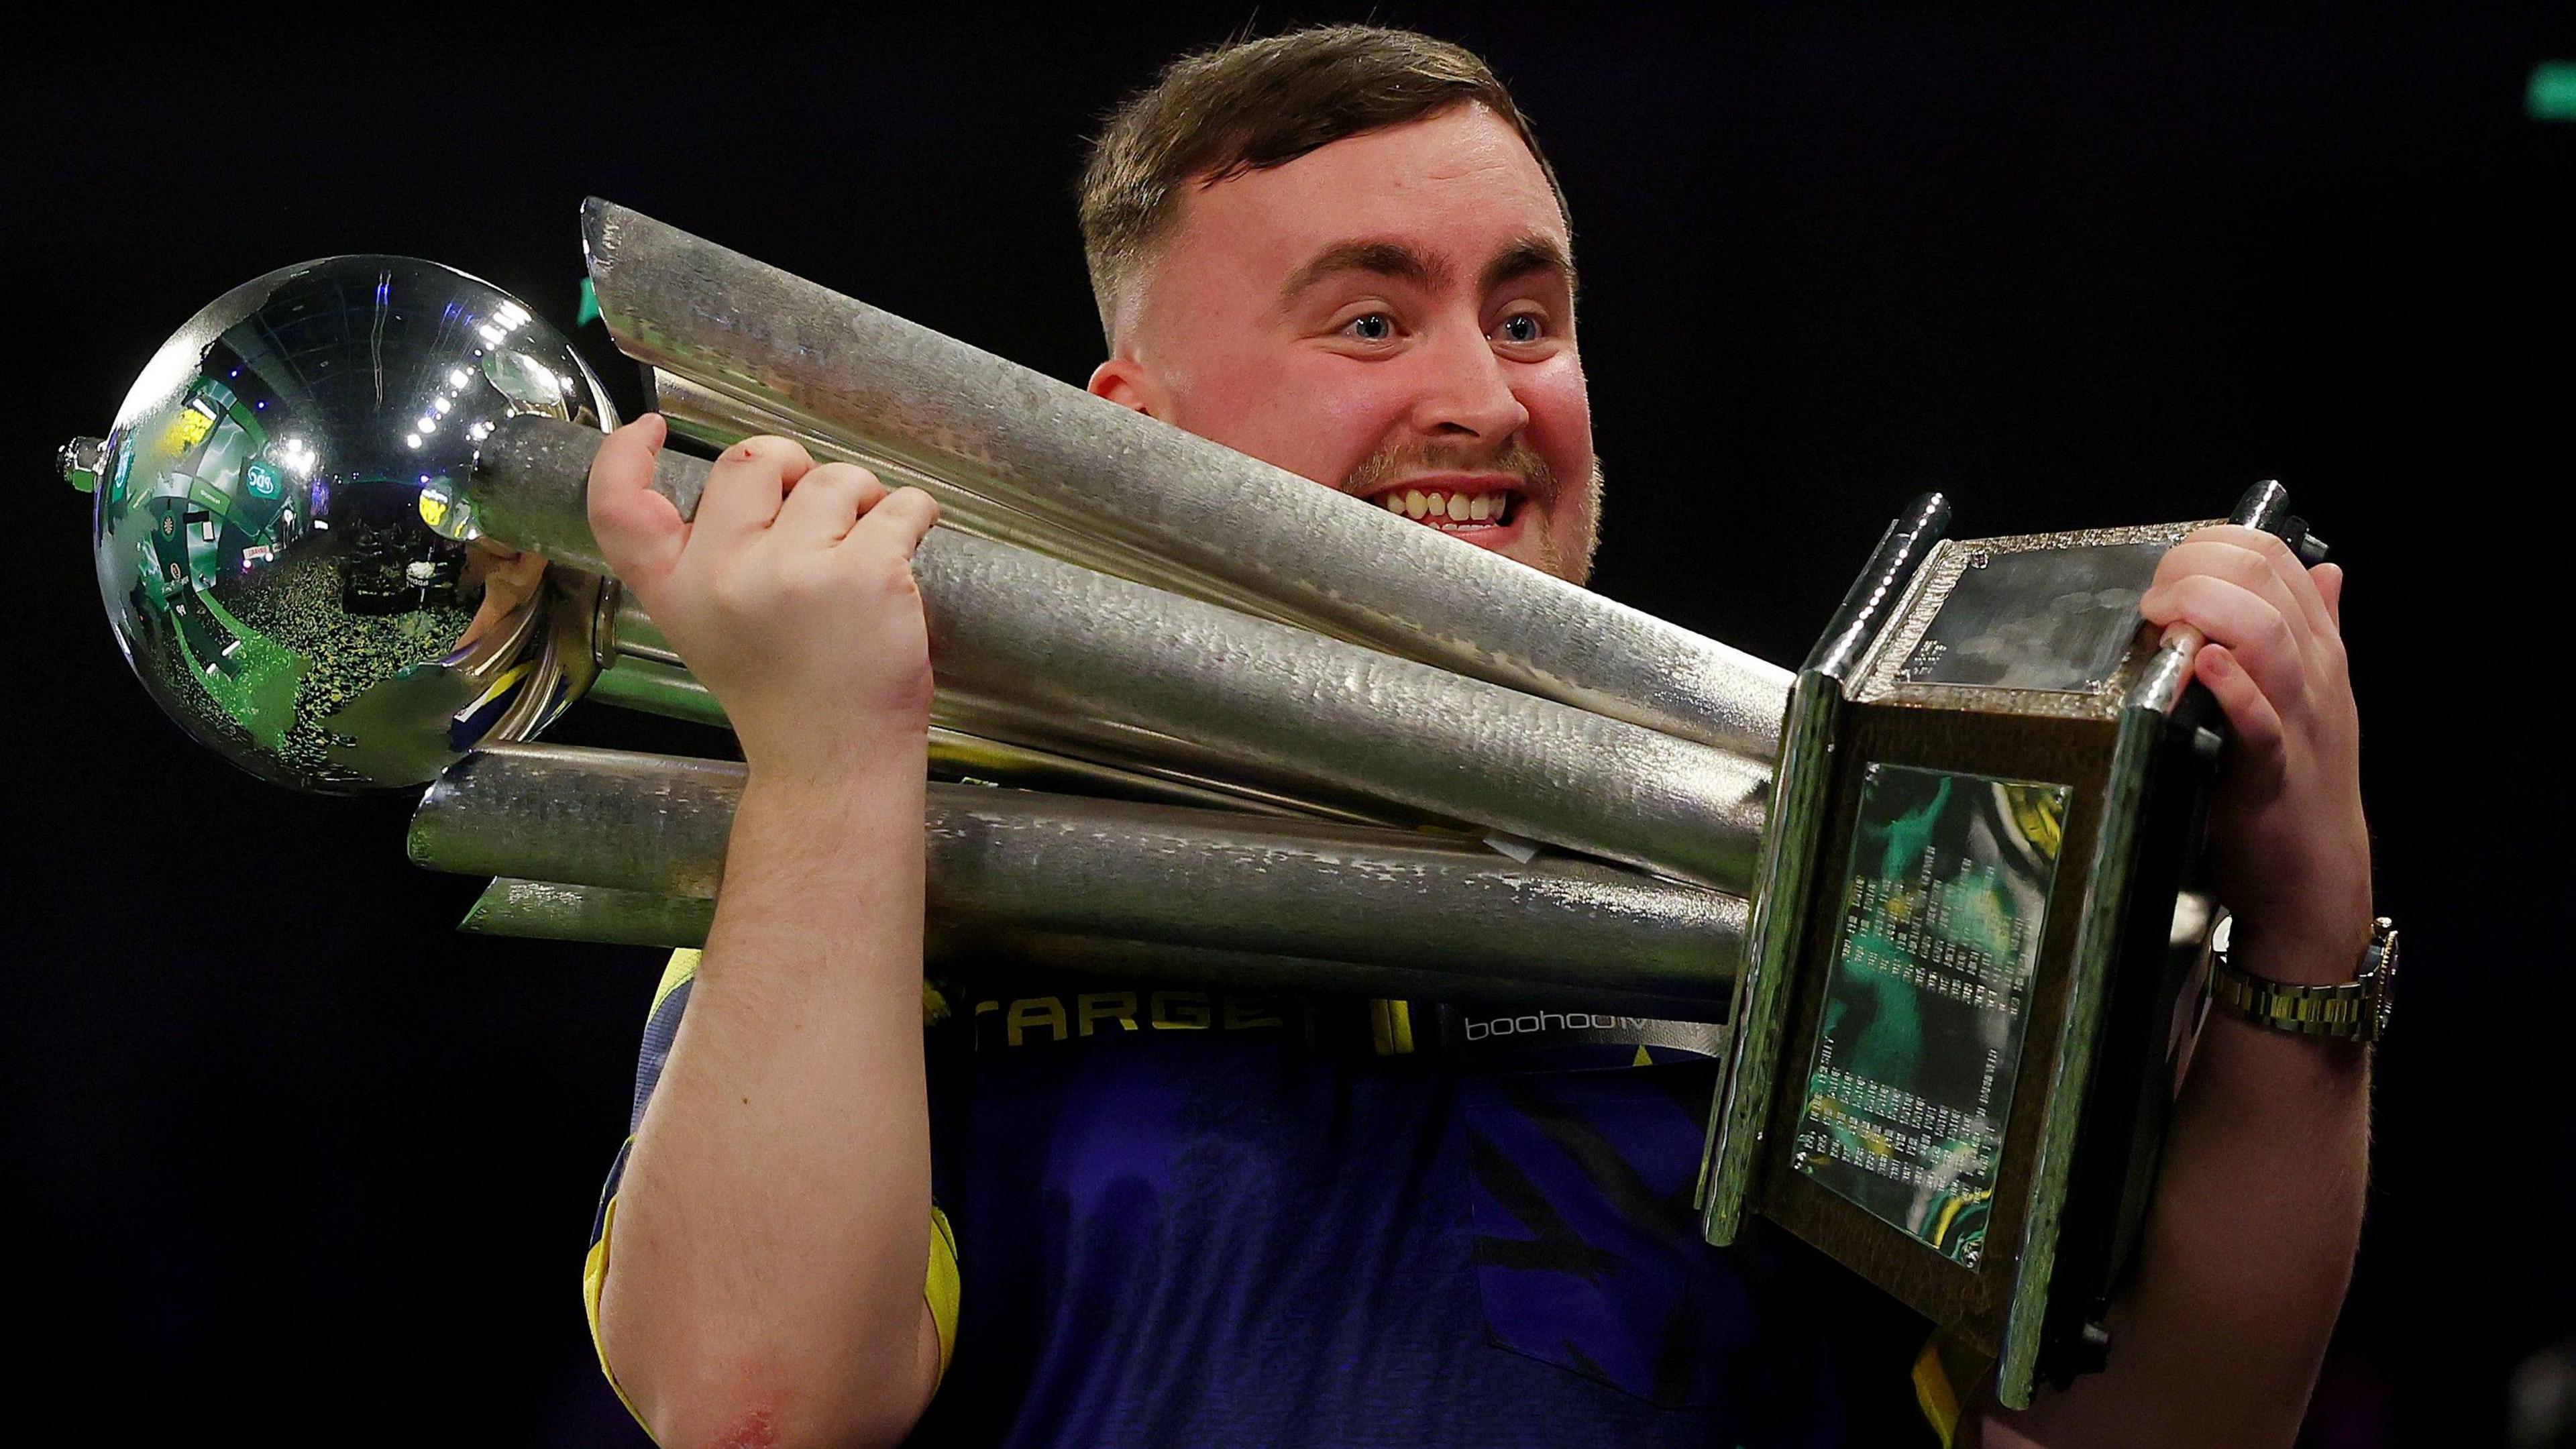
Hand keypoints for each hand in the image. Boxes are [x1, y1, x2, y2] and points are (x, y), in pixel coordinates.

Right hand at [587, 415, 940, 783]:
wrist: (834, 763)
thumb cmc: (786, 695)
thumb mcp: (709, 629)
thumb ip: (702, 559)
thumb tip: (748, 474)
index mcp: (676, 588)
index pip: (619, 505)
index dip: (626, 455)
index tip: (651, 426)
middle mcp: (725, 574)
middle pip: (753, 459)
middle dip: (795, 471)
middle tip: (818, 519)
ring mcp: (796, 572)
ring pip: (836, 477)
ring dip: (862, 500)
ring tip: (863, 553)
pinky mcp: (867, 573)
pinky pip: (901, 503)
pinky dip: (914, 514)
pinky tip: (908, 546)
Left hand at [2140, 525, 2371, 980]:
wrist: (2316, 875)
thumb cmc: (2302, 783)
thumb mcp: (2317, 697)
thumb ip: (2319, 631)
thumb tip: (2323, 571)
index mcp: (2319, 651)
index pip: (2275, 559)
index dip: (2215, 544)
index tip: (2170, 567)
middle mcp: (2314, 675)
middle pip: (2266, 582)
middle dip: (2199, 566)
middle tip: (2154, 594)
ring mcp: (2298, 720)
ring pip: (2269, 637)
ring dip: (2207, 609)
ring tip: (2164, 612)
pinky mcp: (2271, 773)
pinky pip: (2259, 721)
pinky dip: (2234, 688)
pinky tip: (2205, 663)